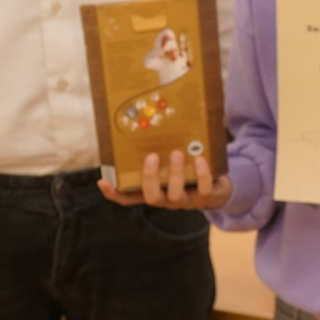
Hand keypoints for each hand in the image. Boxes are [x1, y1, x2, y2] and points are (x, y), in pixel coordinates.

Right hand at [100, 149, 232, 208]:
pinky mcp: (205, 198)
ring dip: (175, 173)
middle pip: (151, 198)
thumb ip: (160, 148)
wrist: (216, 186)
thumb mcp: (172, 160)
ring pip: (175, 196)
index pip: (128, 197)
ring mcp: (185, 201)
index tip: (103, 181)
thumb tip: (150, 118)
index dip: (114, 193)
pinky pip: (203, 190)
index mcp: (153, 189)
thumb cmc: (188, 169)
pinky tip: (200, 158)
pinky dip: (202, 174)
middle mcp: (165, 199)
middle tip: (152, 156)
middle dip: (150, 177)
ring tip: (177, 152)